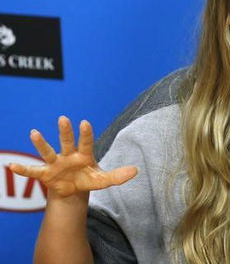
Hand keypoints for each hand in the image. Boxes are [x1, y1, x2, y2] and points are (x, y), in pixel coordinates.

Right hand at [9, 116, 137, 196]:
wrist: (73, 191)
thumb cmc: (88, 179)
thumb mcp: (103, 180)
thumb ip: (118, 176)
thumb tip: (136, 171)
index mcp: (84, 155)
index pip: (86, 142)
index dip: (85, 134)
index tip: (84, 122)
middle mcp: (69, 155)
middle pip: (67, 142)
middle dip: (65, 131)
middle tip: (63, 118)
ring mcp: (56, 163)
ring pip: (48, 152)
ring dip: (41, 144)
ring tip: (34, 133)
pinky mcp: (45, 173)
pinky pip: (33, 171)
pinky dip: (22, 170)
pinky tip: (11, 166)